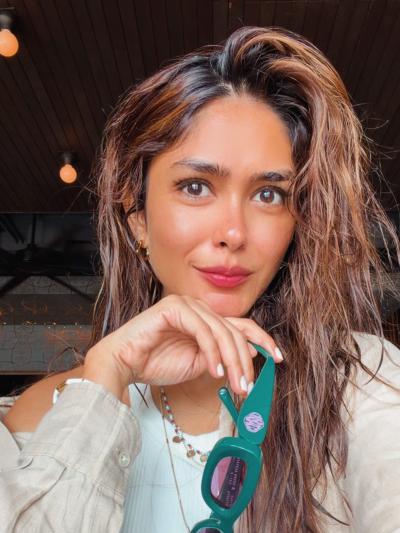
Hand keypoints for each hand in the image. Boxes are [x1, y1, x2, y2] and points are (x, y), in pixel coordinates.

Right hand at [85, 294, 283, 396]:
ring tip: (235, 385)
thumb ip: (223, 356)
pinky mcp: (174, 307)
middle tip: (247, 387)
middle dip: (245, 362)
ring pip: (223, 331)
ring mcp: (187, 305)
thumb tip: (252, 352)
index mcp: (206, 319)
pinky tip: (214, 372)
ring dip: (232, 361)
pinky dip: (212, 353)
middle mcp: (199, 308)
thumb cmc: (157, 363)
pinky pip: (203, 331)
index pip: (242, 326)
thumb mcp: (200, 364)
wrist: (124, 364)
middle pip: (235, 331)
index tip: (279, 359)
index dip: (263, 340)